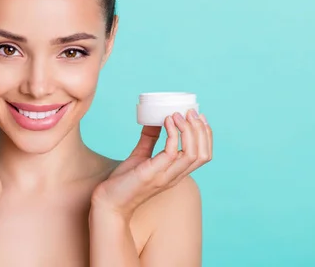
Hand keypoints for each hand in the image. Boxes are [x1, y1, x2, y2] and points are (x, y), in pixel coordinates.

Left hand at [91, 109, 212, 217]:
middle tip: (191, 112)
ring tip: (178, 114)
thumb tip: (155, 119)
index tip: (199, 116)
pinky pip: (171, 152)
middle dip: (201, 130)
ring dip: (189, 130)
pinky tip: (165, 121)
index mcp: (176, 173)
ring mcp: (165, 176)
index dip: (206, 135)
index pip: (203, 156)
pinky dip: (172, 134)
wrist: (108, 202)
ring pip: (192, 154)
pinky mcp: (152, 174)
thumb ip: (149, 140)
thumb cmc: (124, 181)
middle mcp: (175, 176)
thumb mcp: (140, 156)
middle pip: (202, 154)